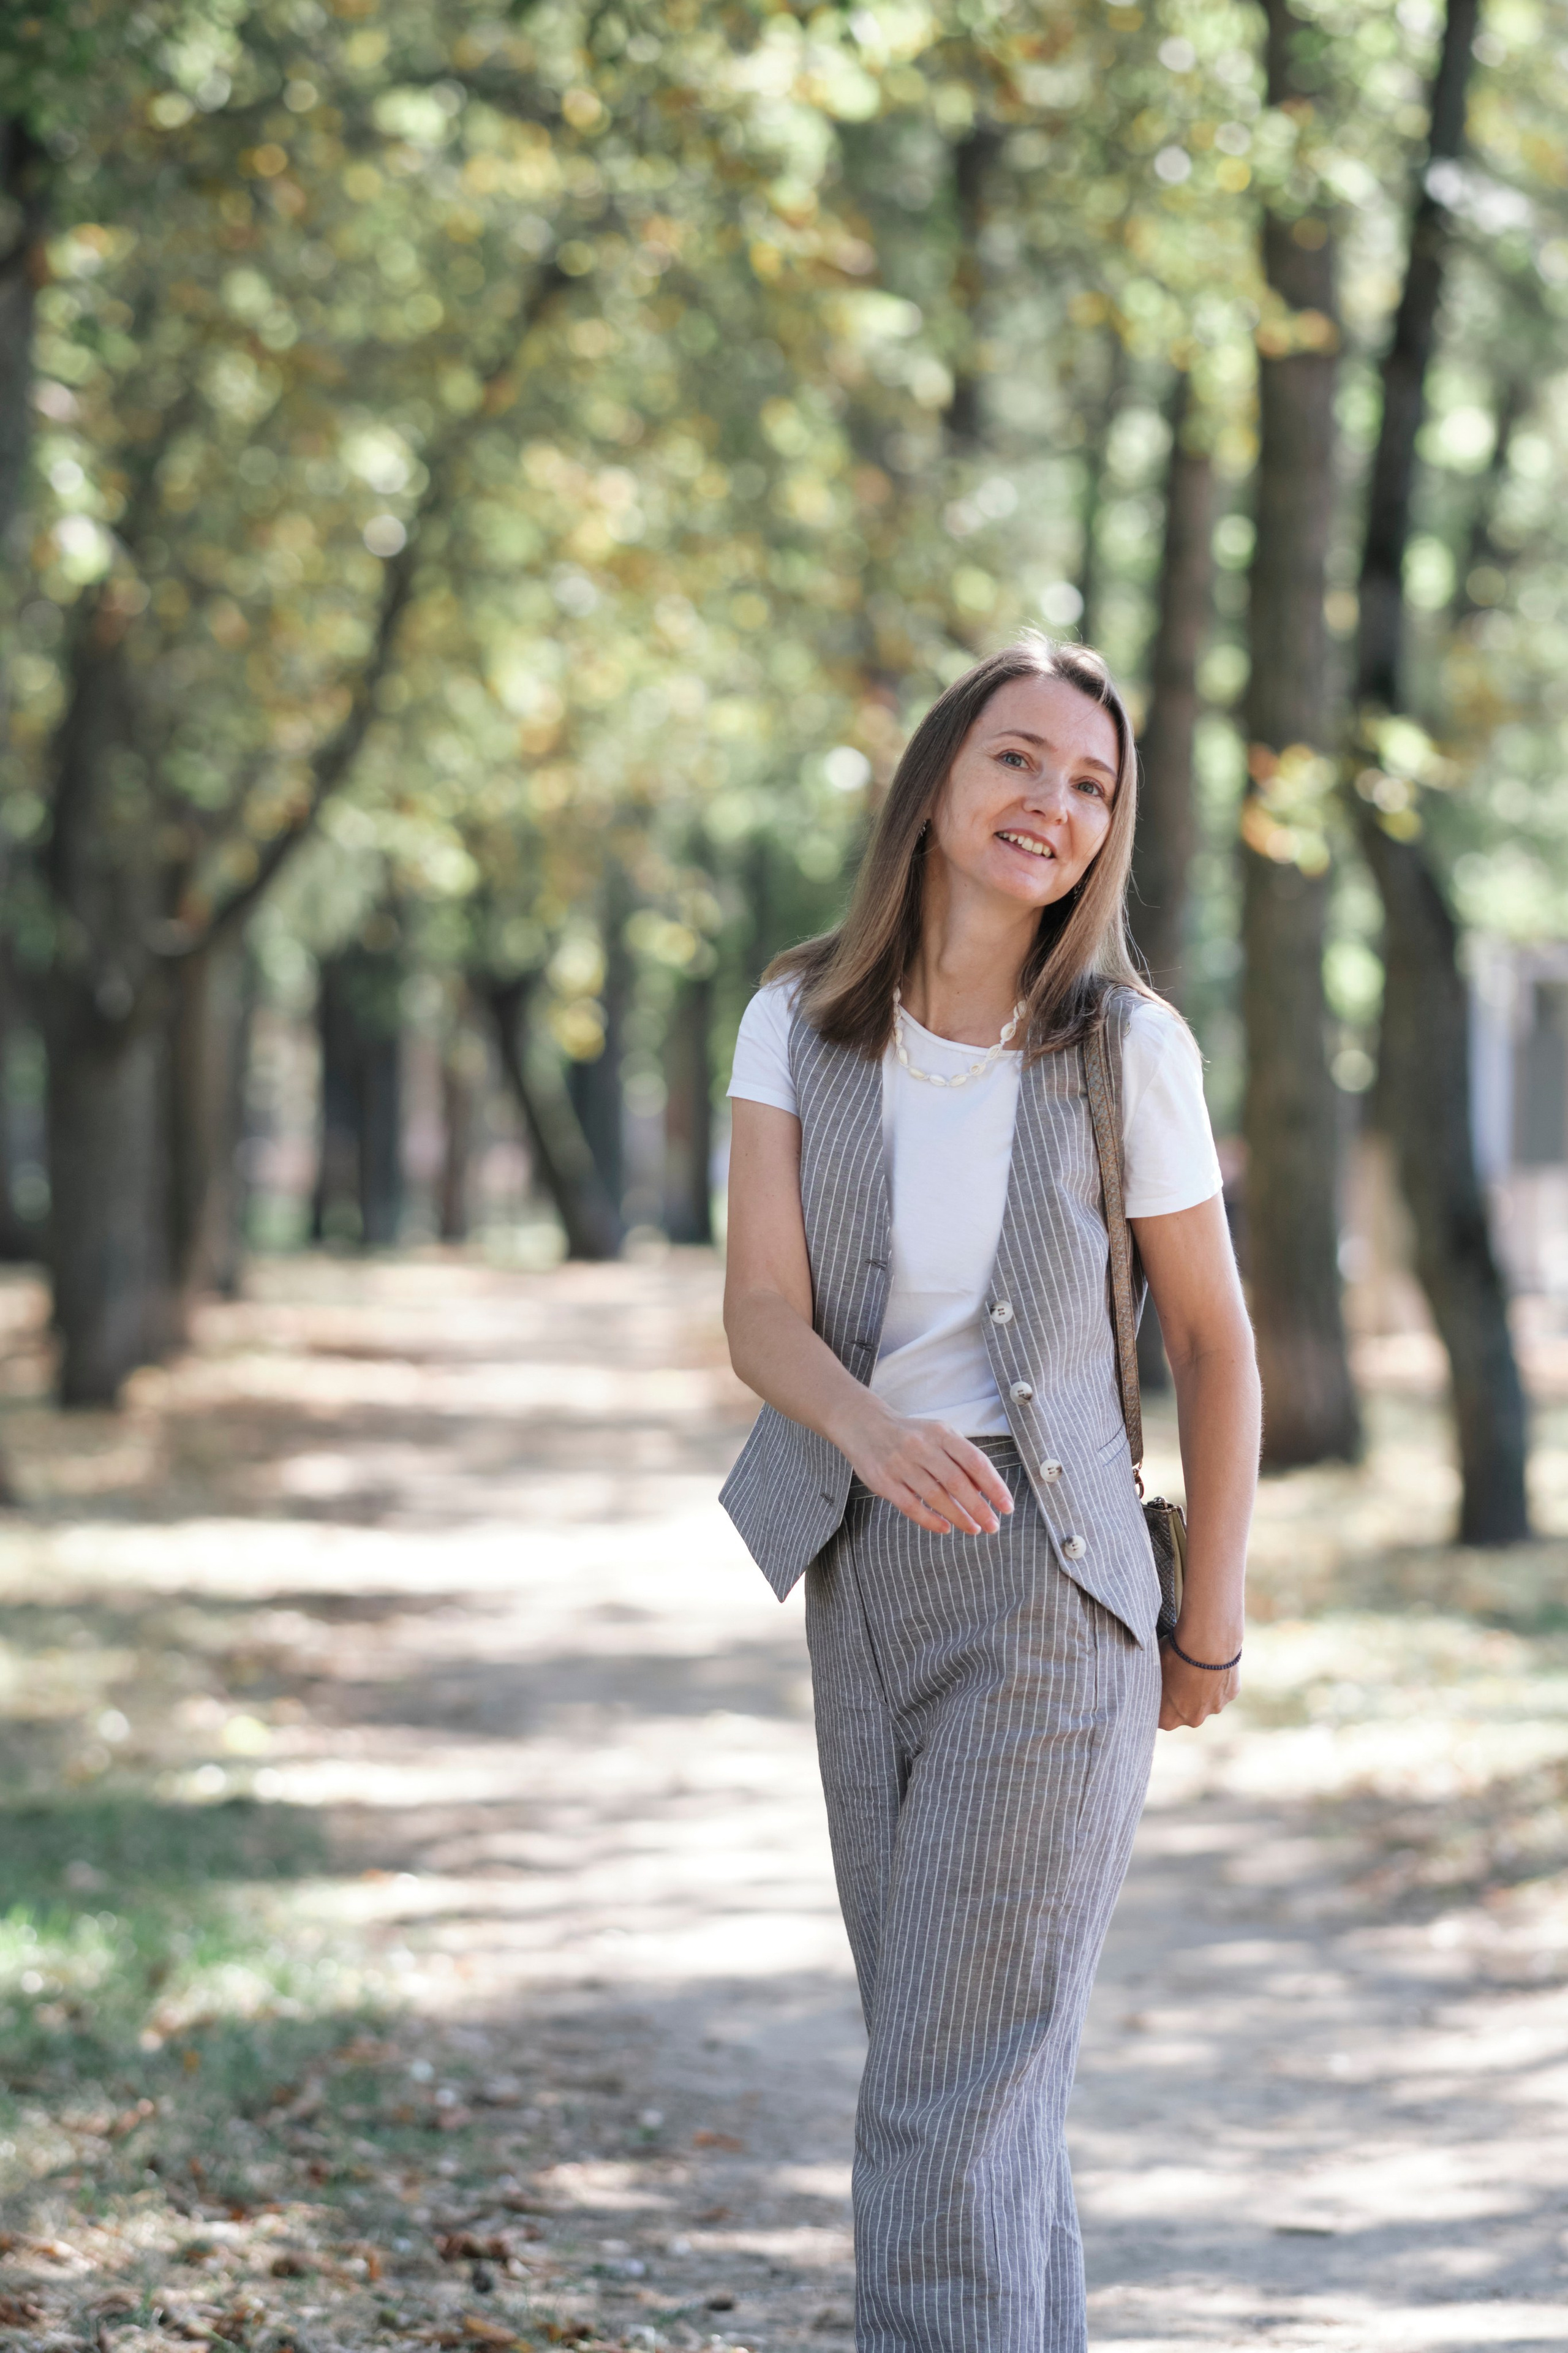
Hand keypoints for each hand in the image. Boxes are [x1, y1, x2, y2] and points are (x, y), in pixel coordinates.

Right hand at [838, 1402, 1015, 1536]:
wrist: (863, 1424)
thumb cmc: (911, 1434)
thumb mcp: (938, 1435)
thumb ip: (961, 1458)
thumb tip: (986, 1490)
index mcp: (940, 1433)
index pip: (974, 1461)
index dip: (994, 1485)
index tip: (1007, 1506)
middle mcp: (921, 1447)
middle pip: (956, 1482)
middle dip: (978, 1507)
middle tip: (993, 1526)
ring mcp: (900, 1464)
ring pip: (935, 1496)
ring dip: (958, 1516)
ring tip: (973, 1529)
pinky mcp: (883, 1481)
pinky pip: (910, 1506)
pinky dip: (930, 1520)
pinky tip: (945, 1528)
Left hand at [1158, 1627, 1240, 1729]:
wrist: (1206, 1644)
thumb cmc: (1174, 1656)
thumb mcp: (1153, 1670)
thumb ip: (1153, 1685)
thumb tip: (1149, 1682)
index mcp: (1168, 1719)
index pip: (1159, 1717)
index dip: (1158, 1701)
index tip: (1159, 1687)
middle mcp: (1193, 1719)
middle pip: (1184, 1711)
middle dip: (1181, 1697)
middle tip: (1179, 1674)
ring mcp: (1214, 1708)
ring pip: (1205, 1700)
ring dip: (1201, 1688)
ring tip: (1196, 1665)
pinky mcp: (1231, 1694)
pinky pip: (1221, 1688)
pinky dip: (1217, 1677)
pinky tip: (1212, 1661)